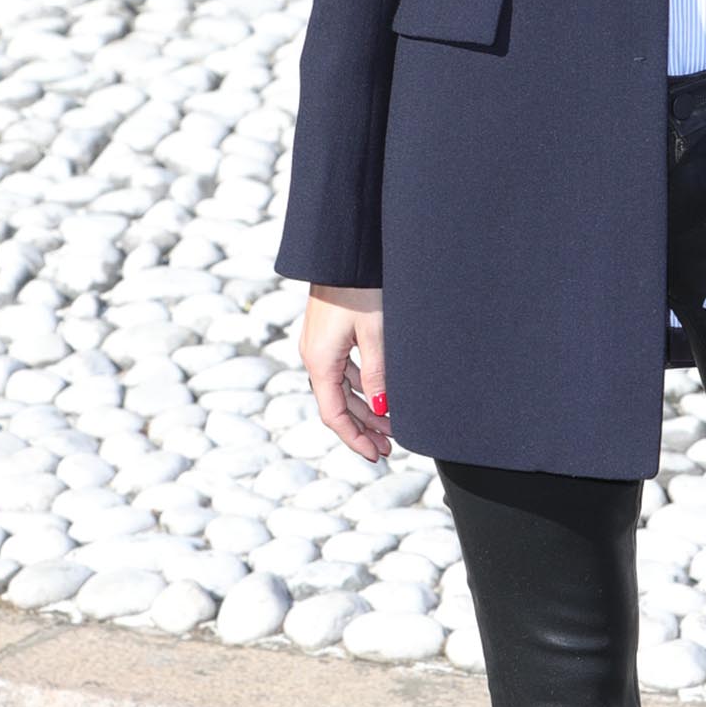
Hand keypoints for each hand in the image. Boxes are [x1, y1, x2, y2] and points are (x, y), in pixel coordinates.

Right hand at [302, 285, 389, 461]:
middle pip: (338, 405)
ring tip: (391, 426)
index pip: (334, 414)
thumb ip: (378, 375)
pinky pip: (345, 371)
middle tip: (389, 448)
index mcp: (320, 361)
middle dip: (364, 428)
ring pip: (343, 388)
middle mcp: (315, 357)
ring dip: (366, 408)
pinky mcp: (330, 335)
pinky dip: (364, 387)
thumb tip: (383, 410)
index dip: (354, 439)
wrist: (344, 251)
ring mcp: (321, 346)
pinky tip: (383, 394)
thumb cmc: (359, 288)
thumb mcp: (375, 335)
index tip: (376, 455)